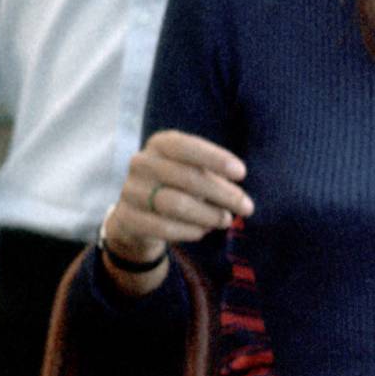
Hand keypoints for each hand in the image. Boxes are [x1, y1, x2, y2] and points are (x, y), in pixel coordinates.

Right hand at [102, 131, 252, 282]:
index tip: (242, 173)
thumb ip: (214, 179)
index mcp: (160, 144)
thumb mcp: (193, 173)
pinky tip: (203, 231)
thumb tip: (240, 199)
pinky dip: (190, 231)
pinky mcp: (127, 218)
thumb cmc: (176, 187)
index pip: (186, 146)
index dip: (215, 158)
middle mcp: (141, 163)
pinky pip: (164, 227)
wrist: (136, 214)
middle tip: (246, 207)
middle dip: (222, 194)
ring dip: (208, 215)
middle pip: (187, 178)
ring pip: (176, 204)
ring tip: (225, 220)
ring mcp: (130, 190)